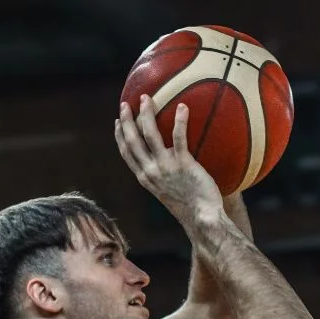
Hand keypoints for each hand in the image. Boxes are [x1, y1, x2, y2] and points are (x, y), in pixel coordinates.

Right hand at [115, 95, 223, 222]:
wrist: (201, 219)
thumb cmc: (189, 206)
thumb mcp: (167, 191)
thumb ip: (162, 176)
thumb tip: (165, 162)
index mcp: (145, 178)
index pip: (127, 153)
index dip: (120, 136)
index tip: (118, 122)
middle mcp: (150, 171)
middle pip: (132, 140)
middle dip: (127, 120)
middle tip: (125, 104)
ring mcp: (165, 167)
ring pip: (149, 134)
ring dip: (146, 114)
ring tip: (147, 98)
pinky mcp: (183, 164)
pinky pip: (179, 137)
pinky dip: (179, 121)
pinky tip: (182, 107)